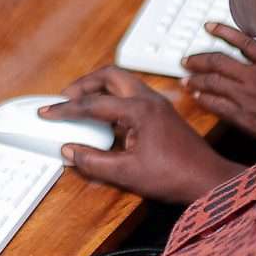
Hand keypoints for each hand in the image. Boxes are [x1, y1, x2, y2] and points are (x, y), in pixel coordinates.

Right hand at [43, 68, 241, 204]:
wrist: (207, 180)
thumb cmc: (175, 176)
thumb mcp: (127, 173)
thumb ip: (94, 161)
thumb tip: (69, 151)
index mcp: (140, 110)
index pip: (93, 103)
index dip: (65, 109)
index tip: (47, 113)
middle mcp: (149, 100)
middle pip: (109, 75)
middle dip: (83, 84)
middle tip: (64, 98)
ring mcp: (158, 104)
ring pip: (122, 82)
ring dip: (98, 88)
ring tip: (80, 104)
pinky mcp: (162, 112)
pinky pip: (131, 94)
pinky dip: (112, 98)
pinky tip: (104, 117)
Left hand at [183, 27, 255, 145]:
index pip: (243, 41)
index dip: (222, 31)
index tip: (208, 26)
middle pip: (219, 61)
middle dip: (198, 59)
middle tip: (186, 60)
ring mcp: (248, 97)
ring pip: (213, 82)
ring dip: (196, 80)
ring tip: (186, 80)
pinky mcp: (243, 116)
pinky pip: (216, 104)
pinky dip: (204, 99)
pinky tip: (196, 97)